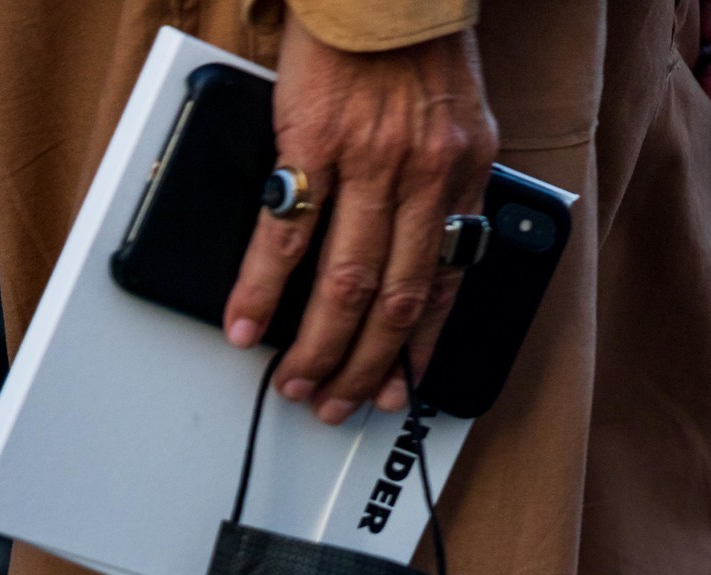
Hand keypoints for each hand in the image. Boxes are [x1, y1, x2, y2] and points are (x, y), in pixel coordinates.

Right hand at [224, 15, 495, 422]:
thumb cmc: (409, 33)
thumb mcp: (455, 115)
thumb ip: (443, 181)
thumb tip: (423, 245)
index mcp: (463, 172)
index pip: (446, 285)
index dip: (420, 350)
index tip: (402, 391)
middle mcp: (423, 175)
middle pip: (394, 303)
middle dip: (364, 368)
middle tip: (337, 403)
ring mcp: (369, 163)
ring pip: (346, 286)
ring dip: (317, 347)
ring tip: (296, 380)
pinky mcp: (314, 143)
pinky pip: (286, 235)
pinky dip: (262, 289)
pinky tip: (247, 323)